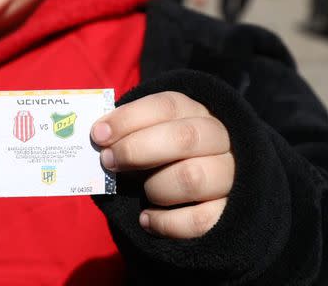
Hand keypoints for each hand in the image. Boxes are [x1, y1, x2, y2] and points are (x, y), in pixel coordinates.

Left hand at [91, 91, 233, 238]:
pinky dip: (166, 222)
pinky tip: (147, 219)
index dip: (129, 118)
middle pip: (183, 138)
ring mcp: (229, 176)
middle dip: (136, 150)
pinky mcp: (230, 213)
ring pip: (192, 178)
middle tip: (109, 161)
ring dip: (154, 187)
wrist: (200, 189)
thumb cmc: (162, 155)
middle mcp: (219, 139)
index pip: (167, 106)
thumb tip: (97, 137)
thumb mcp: (147, 135)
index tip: (98, 134)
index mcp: (195, 112)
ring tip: (142, 193)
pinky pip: (200, 220)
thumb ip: (126, 133)